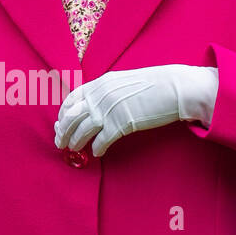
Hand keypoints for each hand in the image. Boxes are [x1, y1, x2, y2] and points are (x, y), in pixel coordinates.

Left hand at [54, 64, 218, 157]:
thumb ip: (107, 91)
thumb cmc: (154, 84)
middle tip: (60, 143)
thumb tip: (95, 105)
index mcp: (100, 83)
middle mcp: (100, 96)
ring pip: (82, 130)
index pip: (72, 99)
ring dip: (76, 141)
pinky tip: (97, 153)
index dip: (63, 113)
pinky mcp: (121, 124)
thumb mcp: (124, 81)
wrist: (175, 88)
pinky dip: (97, 148)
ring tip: (74, 149)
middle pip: (71, 117)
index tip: (60, 123)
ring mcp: (109, 110)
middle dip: (63, 132)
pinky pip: (102, 140)